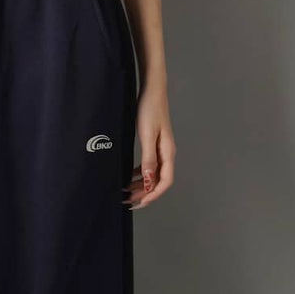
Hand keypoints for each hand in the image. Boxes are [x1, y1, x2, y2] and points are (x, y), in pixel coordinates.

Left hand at [123, 80, 176, 209]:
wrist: (152, 90)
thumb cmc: (150, 109)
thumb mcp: (147, 135)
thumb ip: (148, 159)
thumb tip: (148, 181)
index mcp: (168, 153)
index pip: (164, 182)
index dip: (153, 195)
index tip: (139, 203)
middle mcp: (167, 153)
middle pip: (159, 181)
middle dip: (144, 193)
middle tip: (128, 201)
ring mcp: (161, 149)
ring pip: (153, 174)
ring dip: (141, 185)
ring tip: (126, 191)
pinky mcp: (155, 144)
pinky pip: (149, 165)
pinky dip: (139, 174)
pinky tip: (129, 176)